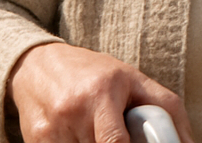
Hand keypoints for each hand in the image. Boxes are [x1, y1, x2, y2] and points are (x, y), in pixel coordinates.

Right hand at [9, 41, 194, 142]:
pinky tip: (76, 135)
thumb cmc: (95, 74)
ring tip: (96, 130)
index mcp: (102, 93)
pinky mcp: (35, 140)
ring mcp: (51, 128)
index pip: (115, 141)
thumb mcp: (134, 81)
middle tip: (116, 133)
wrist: (39, 65)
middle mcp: (73, 110)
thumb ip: (166, 109)